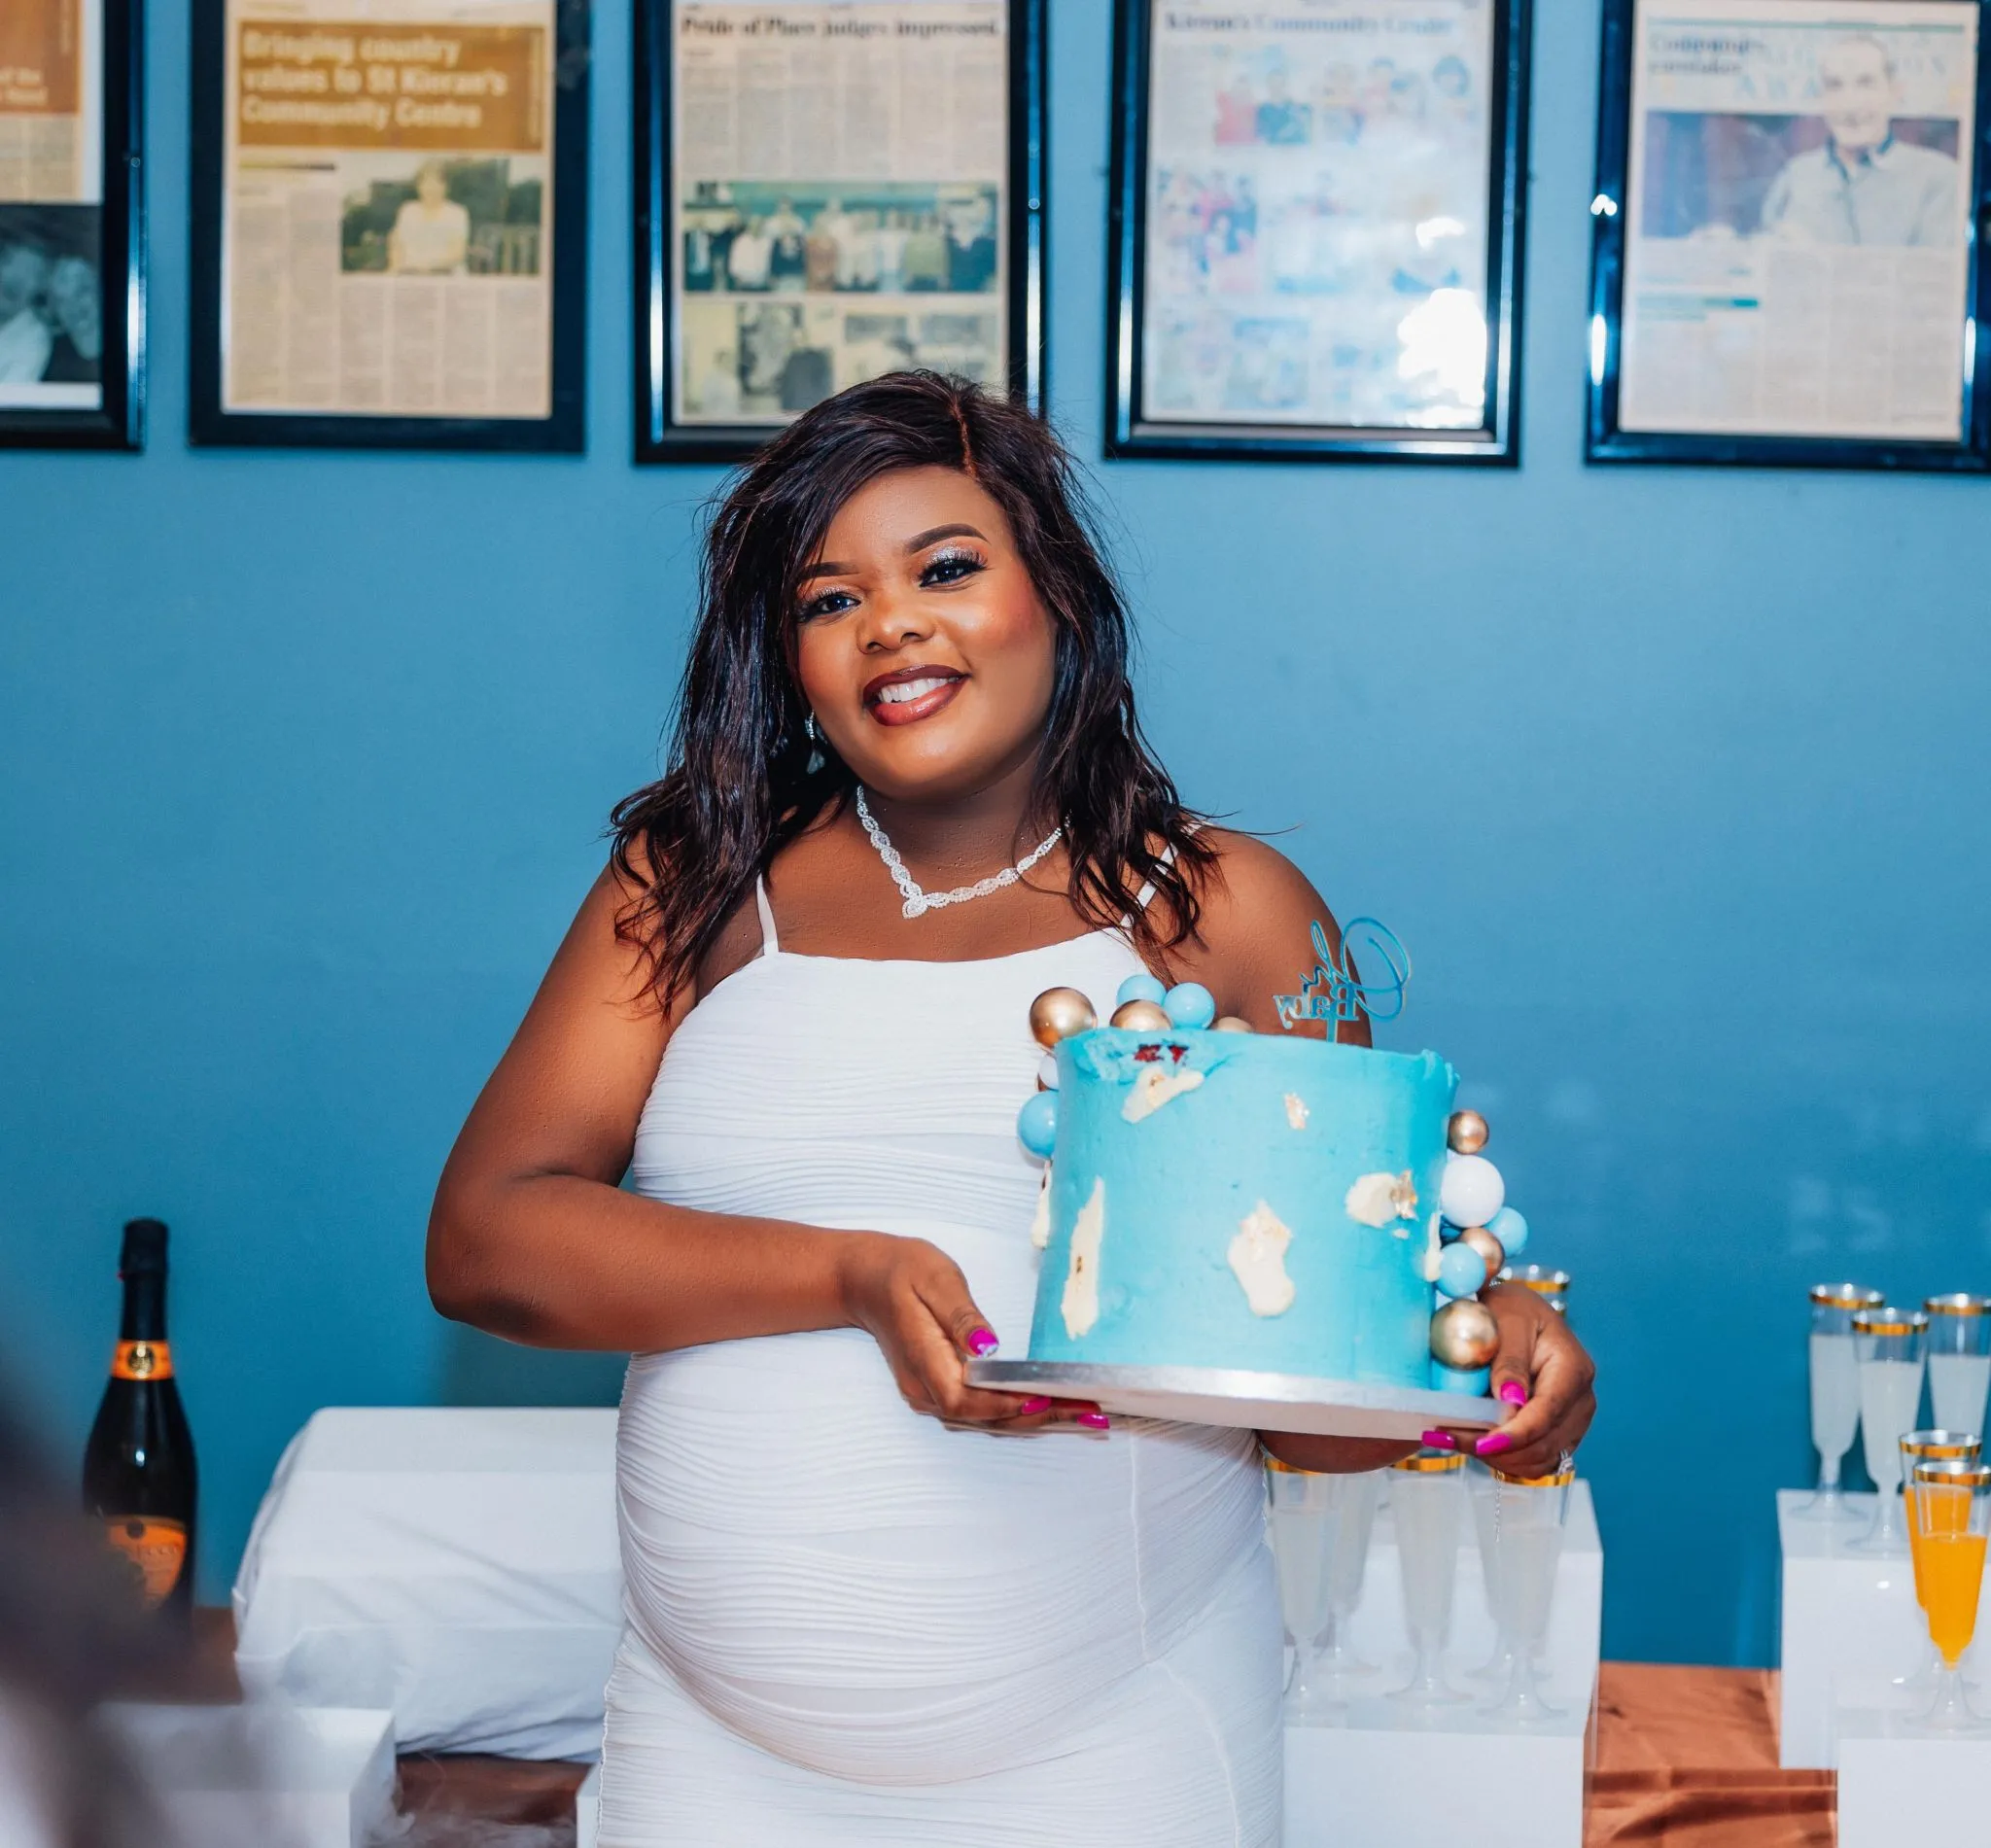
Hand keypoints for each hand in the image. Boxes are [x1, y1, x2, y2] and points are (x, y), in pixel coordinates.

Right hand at [836, 1233, 1105, 1433]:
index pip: (967, 1399)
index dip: (1008, 1405)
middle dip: (1039, 1417)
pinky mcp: (939, 1390)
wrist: (866, 1280)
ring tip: (1085, 1415)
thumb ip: (962, 1316)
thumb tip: (988, 1348)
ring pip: (987, 1419)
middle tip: (1091, 1411)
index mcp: (923, 1359)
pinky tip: (1051, 1406)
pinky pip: (982, 1410)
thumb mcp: (935, 1279)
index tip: (1049, 1398)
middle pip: (985, 1417)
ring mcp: (929, 1394)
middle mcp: (924, 1388)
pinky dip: (1018, 1412)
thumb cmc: (902, 1272)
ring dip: (1035, 1419)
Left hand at [1430, 1285, 1594, 1476]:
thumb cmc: (1511, 1310)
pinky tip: (1474, 1439)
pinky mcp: (1558, 1433)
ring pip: (1537, 1459)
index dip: (1513, 1434)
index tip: (1480, 1443)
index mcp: (1573, 1368)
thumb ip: (1509, 1359)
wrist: (1518, 1313)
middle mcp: (1580, 1400)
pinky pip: (1533, 1461)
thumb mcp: (1507, 1320)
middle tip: (1446, 1436)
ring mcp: (1572, 1420)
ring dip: (1495, 1457)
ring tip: (1453, 1436)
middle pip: (1542, 1444)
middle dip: (1495, 1448)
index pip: (1546, 1414)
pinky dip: (1503, 1458)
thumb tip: (1510, 1400)